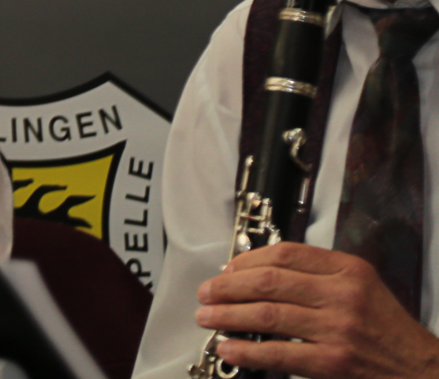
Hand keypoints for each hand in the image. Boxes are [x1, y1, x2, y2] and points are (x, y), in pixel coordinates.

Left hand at [195, 241, 438, 378]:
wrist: (421, 370)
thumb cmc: (385, 328)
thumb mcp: (360, 286)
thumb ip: (317, 274)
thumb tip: (256, 272)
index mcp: (348, 269)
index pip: (285, 255)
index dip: (247, 260)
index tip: (227, 269)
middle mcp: (342, 295)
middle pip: (268, 282)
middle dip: (227, 287)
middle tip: (206, 293)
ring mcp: (338, 329)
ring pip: (267, 315)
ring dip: (228, 316)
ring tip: (207, 318)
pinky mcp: (333, 362)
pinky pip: (279, 353)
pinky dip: (247, 350)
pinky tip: (227, 348)